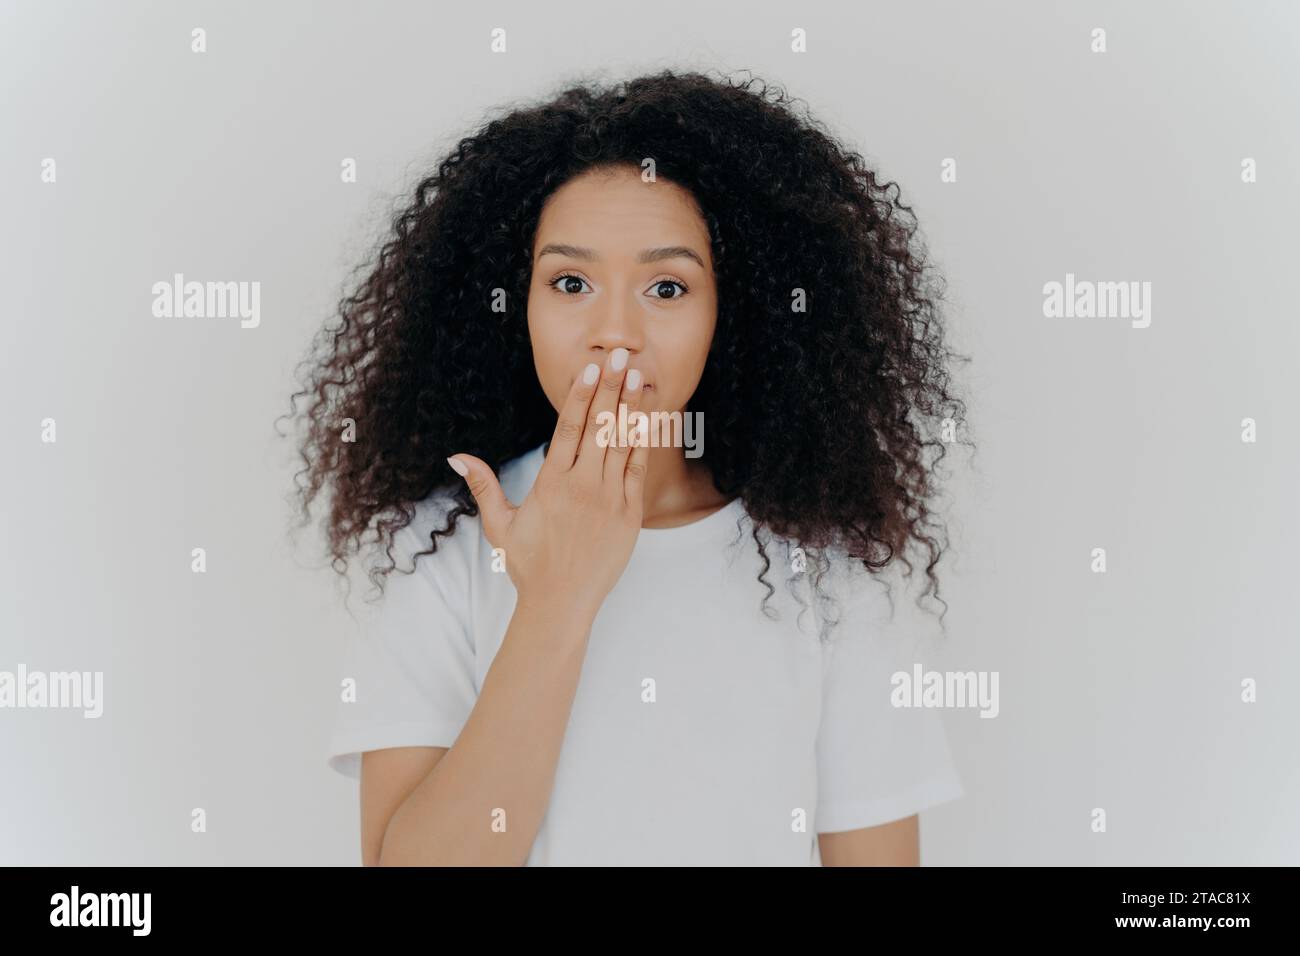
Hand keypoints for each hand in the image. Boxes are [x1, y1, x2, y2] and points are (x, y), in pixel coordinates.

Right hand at [447, 347, 650, 618]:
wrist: (562, 604)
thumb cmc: (528, 565)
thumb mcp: (499, 524)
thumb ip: (482, 485)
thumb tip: (456, 456)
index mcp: (551, 484)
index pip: (568, 429)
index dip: (580, 395)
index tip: (589, 369)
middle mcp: (583, 487)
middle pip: (599, 427)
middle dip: (609, 388)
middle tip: (619, 356)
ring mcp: (609, 499)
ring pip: (622, 443)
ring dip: (631, 407)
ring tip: (638, 376)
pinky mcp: (630, 514)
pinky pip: (639, 469)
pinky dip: (645, 441)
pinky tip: (649, 417)